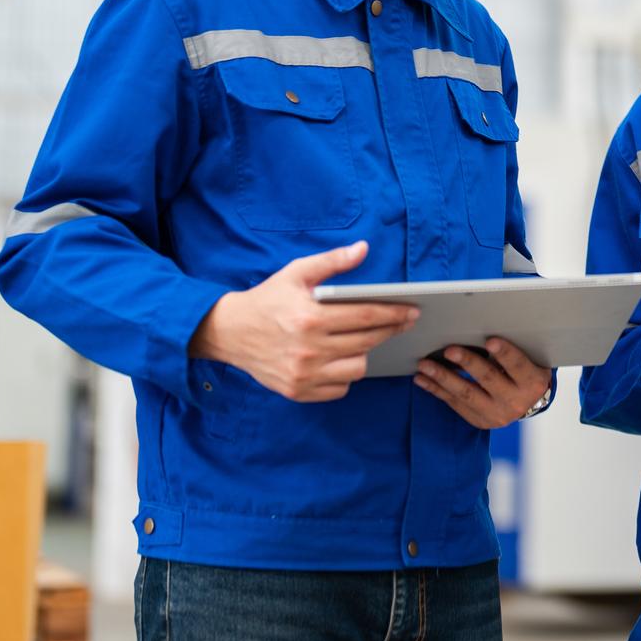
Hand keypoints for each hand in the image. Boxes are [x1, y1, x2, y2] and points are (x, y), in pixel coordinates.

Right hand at [189, 240, 418, 401]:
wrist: (228, 332)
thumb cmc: (268, 299)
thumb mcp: (296, 273)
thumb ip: (332, 261)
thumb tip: (363, 248)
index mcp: (309, 318)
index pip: (365, 315)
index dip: (393, 313)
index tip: (412, 310)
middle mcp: (308, 350)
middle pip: (367, 342)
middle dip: (390, 330)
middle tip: (404, 322)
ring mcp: (303, 374)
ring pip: (357, 369)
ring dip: (366, 353)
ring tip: (368, 340)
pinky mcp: (297, 391)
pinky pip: (339, 389)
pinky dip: (346, 376)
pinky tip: (344, 359)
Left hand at [415, 339, 551, 429]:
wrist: (529, 402)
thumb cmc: (526, 372)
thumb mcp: (530, 360)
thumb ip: (512, 350)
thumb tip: (480, 330)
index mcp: (532, 382)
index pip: (518, 365)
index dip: (505, 353)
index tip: (490, 340)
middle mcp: (515, 401)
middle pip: (488, 379)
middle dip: (467, 363)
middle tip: (449, 350)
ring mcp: (496, 414)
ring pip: (466, 394)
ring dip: (443, 378)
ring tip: (425, 366)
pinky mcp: (480, 420)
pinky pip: (454, 404)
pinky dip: (436, 390)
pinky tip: (422, 380)